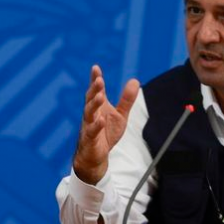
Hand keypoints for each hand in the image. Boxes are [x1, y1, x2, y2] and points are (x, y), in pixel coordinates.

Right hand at [73, 65, 139, 184]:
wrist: (96, 155)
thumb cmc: (106, 132)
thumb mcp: (120, 115)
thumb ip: (126, 100)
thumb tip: (135, 80)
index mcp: (98, 107)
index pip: (96, 90)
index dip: (95, 79)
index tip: (95, 67)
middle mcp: (92, 114)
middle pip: (91, 99)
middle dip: (94, 89)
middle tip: (99, 80)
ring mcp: (89, 125)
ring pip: (89, 113)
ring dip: (93, 104)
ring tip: (99, 96)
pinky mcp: (90, 139)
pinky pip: (91, 131)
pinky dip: (96, 126)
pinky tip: (100, 120)